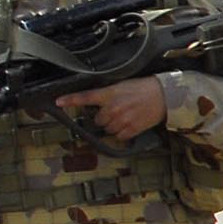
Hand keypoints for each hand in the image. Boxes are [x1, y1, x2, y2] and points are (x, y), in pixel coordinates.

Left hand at [53, 77, 168, 142]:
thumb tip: (98, 105)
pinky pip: (119, 137)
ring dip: (114, 126)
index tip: (58, 102)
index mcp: (109, 94)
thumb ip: (108, 95)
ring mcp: (122, 119)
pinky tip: (131, 124)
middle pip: (97, 120)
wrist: (164, 95)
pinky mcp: (131, 128)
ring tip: (126, 117)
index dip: (70, 100)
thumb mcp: (122, 86)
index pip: (85, 97)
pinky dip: (123, 133)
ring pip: (108, 130)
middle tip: (116, 111)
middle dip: (104, 118)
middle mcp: (113, 107)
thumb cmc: (144, 88)